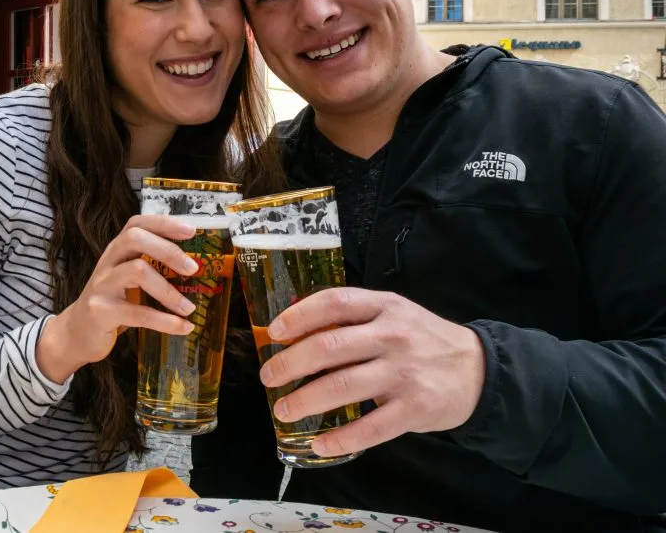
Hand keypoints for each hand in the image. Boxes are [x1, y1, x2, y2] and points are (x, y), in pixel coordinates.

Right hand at [37, 215, 199, 383]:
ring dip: (169, 291)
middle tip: (193, 269)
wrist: (77, 333)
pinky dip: (165, 321)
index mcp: (116, 250)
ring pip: (137, 271)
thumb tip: (194, 262)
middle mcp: (107, 262)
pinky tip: (183, 327)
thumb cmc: (112, 302)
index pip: (137, 224)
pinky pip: (138, 313)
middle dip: (168, 250)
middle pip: (135, 239)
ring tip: (189, 308)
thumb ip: (149, 266)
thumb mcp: (127, 278)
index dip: (164, 223)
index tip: (192, 230)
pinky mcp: (101, 312)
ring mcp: (102, 285)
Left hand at [259, 287, 485, 457]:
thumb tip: (296, 328)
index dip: (299, 316)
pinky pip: (370, 428)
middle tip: (269, 377)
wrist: (479, 370)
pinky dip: (340, 439)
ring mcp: (404, 372)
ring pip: (342, 386)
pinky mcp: (415, 408)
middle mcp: (392, 336)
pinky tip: (320, 445)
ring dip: (305, 401)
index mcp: (383, 307)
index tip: (274, 332)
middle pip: (329, 347)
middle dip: (290, 364)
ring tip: (284, 410)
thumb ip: (354, 318)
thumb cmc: (422, 340)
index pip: (334, 303)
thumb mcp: (393, 314)